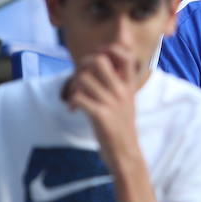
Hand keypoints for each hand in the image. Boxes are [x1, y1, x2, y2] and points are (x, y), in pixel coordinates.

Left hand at [65, 50, 139, 165]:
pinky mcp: (101, 115)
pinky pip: (78, 97)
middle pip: (99, 60)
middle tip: (80, 79)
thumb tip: (102, 62)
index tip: (98, 58)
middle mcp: (121, 90)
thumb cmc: (121, 126)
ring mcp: (112, 102)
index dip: (108, 49)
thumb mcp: (126, 100)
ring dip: (74, 86)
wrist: (125, 153)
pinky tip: (75, 110)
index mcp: (128, 85)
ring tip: (76, 97)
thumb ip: (117, 82)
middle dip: (83, 65)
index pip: (124, 54)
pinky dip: (72, 102)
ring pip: (84, 78)